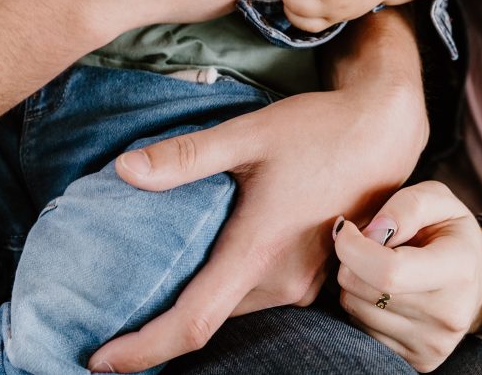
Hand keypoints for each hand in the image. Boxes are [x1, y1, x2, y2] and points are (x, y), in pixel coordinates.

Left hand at [86, 12, 427, 372]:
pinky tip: (197, 267)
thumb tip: (124, 170)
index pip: (193, 323)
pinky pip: (253, 295)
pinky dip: (219, 291)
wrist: (383, 130)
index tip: (99, 361)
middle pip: (207, 320)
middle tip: (107, 313)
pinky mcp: (312, 275)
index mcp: (259, 252)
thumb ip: (186, 156)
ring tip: (144, 288)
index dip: (144, 349)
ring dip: (190, 306)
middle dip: (158, 327)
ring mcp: (303, 283)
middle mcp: (283, 282)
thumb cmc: (318, 130)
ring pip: (231, 308)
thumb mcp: (249, 134)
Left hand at [333, 181, 481, 372]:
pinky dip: (362, 305)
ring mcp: (433, 343)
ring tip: (381, 268)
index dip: (352, 247)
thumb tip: (372, 233)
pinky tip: (384, 292)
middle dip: (350, 260)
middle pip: (362, 288)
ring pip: (354, 307)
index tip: (347, 229)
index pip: (387, 271)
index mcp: (458, 268)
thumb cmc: (449, 231)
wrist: (479, 278)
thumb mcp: (438, 199)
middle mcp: (448, 314)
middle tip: (368, 246)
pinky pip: (360, 329)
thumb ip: (407, 206)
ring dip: (354, 281)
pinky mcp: (419, 360)